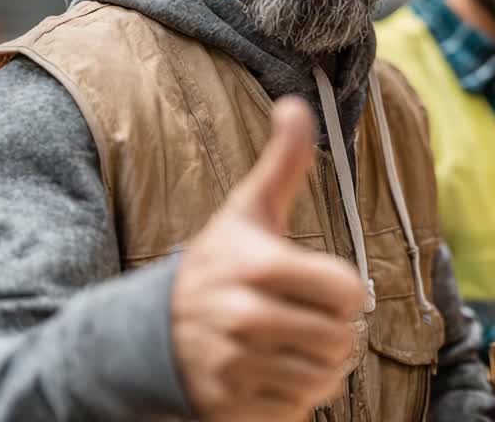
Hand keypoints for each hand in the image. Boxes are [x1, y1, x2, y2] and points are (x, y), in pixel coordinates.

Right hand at [171, 98, 366, 420]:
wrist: (145, 331)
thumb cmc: (214, 264)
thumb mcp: (246, 211)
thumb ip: (281, 162)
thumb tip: (298, 103)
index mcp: (258, 267)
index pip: (349, 292)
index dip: (347, 291)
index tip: (325, 287)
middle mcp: (246, 318)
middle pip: (341, 338)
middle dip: (336, 330)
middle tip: (313, 320)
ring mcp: (235, 366)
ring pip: (325, 378)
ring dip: (322, 366)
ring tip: (299, 346)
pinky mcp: (229, 406)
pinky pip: (298, 410)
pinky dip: (297, 397)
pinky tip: (276, 373)